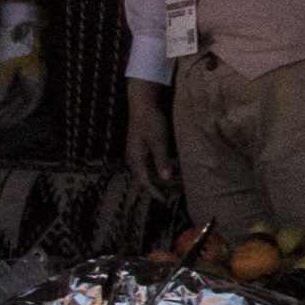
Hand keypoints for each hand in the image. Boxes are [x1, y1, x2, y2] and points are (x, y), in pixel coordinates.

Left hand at [0, 4, 41, 129]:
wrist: (19, 21)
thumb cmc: (15, 43)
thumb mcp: (6, 64)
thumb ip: (2, 83)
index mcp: (36, 78)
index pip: (30, 102)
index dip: (19, 114)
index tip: (7, 123)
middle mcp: (35, 76)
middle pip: (26, 99)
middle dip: (13, 111)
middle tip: (0, 121)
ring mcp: (29, 69)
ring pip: (21, 91)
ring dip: (10, 102)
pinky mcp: (22, 63)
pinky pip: (17, 83)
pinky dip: (9, 91)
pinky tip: (0, 95)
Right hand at [121, 78, 175, 204]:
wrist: (143, 104)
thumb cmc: (151, 121)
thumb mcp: (159, 140)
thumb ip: (162, 159)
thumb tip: (165, 179)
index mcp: (136, 158)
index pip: (144, 181)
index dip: (154, 192)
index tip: (164, 201)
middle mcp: (134, 158)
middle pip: (144, 178)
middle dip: (156, 189)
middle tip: (169, 197)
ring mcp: (137, 153)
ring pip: (146, 172)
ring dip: (157, 180)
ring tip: (170, 188)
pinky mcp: (142, 148)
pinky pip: (148, 165)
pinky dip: (157, 171)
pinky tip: (168, 172)